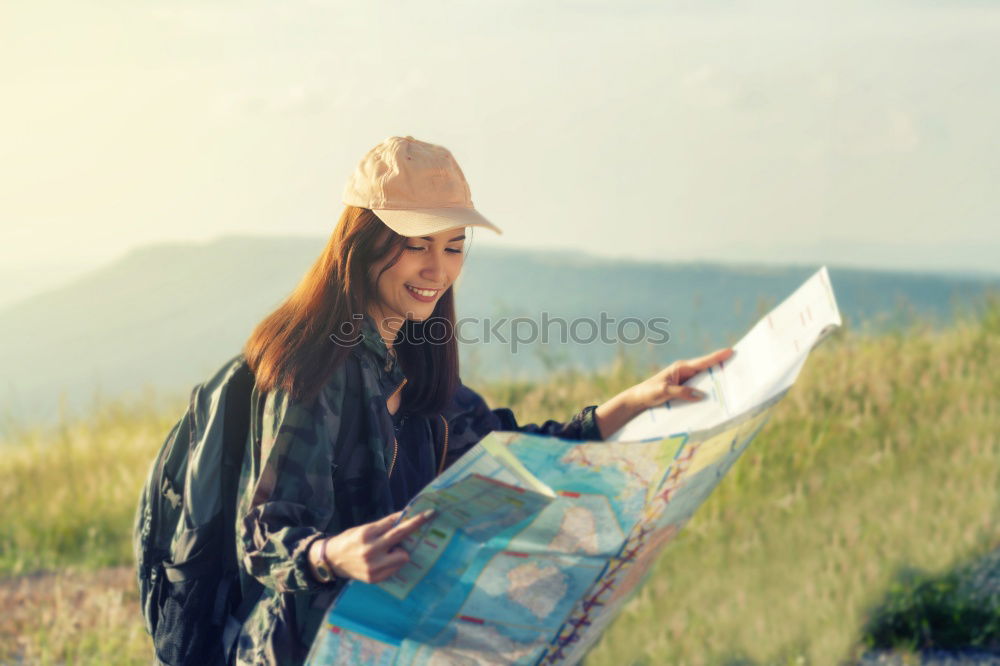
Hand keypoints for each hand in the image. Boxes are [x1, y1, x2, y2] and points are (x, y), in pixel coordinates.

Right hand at [319, 509, 434, 582]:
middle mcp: (370, 550)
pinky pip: (396, 568)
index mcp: (367, 534)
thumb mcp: (365, 529)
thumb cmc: (351, 540)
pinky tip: (384, 561)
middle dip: (416, 526)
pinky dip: (394, 563)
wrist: (332, 560)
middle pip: (401, 536)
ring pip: (403, 556)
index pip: (394, 523)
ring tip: (390, 551)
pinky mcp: (375, 578)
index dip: (413, 517)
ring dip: (401, 552)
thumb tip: (405, 518)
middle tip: (429, 516)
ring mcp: (373, 566)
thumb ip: (384, 526)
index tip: (428, 512)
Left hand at [594, 347, 733, 438]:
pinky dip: (710, 390)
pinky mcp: (685, 389)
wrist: (638, 400)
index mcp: (681, 368)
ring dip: (718, 380)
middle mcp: (685, 372)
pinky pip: (700, 388)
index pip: (702, 362)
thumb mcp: (663, 392)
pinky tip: (720, 395)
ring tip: (735, 381)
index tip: (731, 351)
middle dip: (723, 367)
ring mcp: (686, 380)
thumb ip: (680, 392)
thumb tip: (700, 395)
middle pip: (708, 369)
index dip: (717, 357)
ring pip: (706, 379)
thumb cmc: (648, 393)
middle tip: (740, 366)